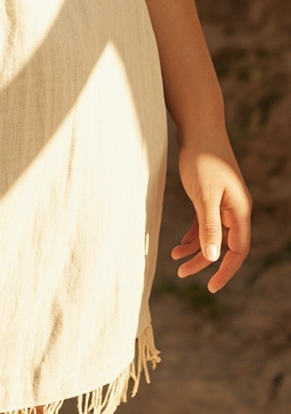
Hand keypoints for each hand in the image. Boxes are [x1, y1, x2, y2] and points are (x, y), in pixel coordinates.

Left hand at [172, 134, 250, 292]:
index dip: (226, 270)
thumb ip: (209, 226)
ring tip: (175, 259)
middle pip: (224, 244)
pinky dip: (193, 234)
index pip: (239, 250)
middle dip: (205, 261)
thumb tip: (214, 256)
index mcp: (239, 210)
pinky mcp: (211, 195)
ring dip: (196, 248)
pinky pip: (204, 222)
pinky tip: (178, 244)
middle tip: (182, 273)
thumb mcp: (204, 196)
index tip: (210, 286)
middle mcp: (235, 208)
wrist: (198, 127)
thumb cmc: (202, 159)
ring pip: (213, 234)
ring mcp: (223, 202)